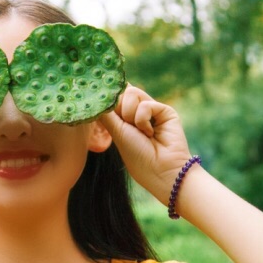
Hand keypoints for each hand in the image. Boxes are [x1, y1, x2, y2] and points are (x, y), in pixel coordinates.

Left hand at [98, 84, 194, 204]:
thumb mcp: (116, 132)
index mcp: (124, 119)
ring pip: (131, 93)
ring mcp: (151, 110)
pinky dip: (143, 120)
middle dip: (119, 110)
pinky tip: (151, 133)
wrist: (160, 169)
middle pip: (121, 92)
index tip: (102, 105)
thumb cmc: (137, 156)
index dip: (107, 100)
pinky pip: (145, 104)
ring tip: (140, 132)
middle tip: (128, 128)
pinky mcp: (164, 110)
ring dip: (130, 114)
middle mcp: (138, 112)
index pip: (113, 98)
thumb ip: (108, 112)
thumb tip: (98, 95)